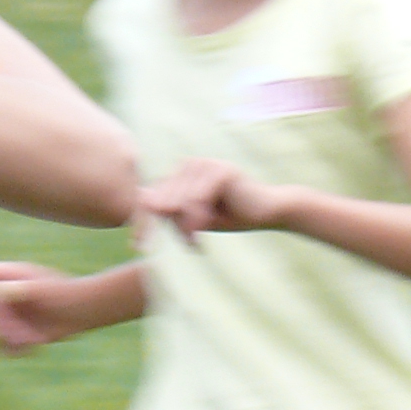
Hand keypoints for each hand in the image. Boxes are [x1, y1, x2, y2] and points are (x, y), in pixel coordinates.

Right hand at [0, 262, 80, 354]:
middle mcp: (0, 293)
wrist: (85, 310)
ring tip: (31, 339)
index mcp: (3, 275)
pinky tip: (34, 343)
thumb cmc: (66, 294)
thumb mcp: (40, 290)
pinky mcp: (12, 331)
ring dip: (6, 338)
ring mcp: (5, 312)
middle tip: (18, 332)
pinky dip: (13, 348)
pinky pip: (0, 345)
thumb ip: (14, 290)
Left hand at [138, 158, 286, 241]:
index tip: (141, 245)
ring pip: (178, 202)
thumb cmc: (232, 215)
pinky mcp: (219, 171)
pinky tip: (203, 231)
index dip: (148, 221)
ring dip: (185, 227)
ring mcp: (205, 164)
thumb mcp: (194, 219)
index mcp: (183, 172)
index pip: (154, 196)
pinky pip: (196, 200)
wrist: (269, 212)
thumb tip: (141, 203)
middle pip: (163, 199)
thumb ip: (171, 212)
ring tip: (195, 243)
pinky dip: (196, 219)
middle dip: (172, 227)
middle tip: (189, 245)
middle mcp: (190, 164)